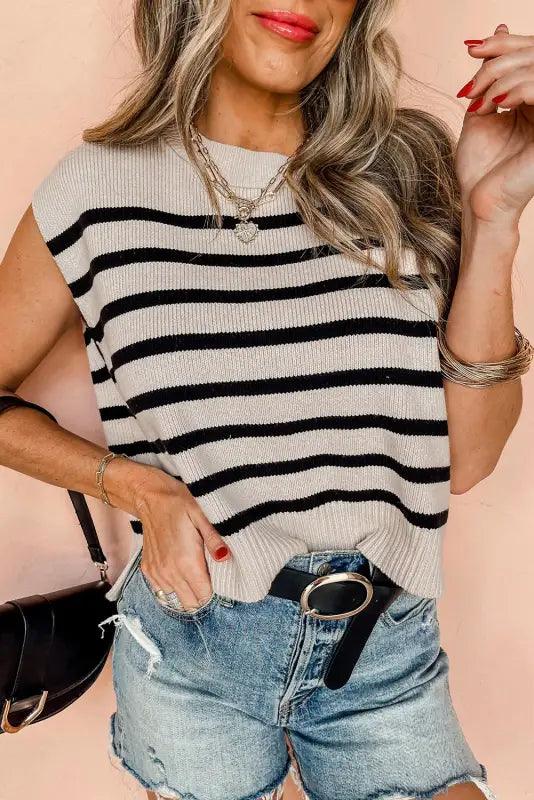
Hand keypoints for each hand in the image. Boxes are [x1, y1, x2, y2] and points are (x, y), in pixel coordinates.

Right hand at [132, 467, 230, 610]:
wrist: (150, 497)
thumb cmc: (179, 504)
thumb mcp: (202, 516)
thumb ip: (214, 540)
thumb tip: (225, 558)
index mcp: (186, 562)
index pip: (204, 596)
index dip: (215, 591)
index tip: (219, 578)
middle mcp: (169, 572)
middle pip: (191, 603)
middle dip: (203, 595)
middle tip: (209, 576)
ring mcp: (157, 573)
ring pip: (177, 600)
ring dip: (188, 592)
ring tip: (195, 572)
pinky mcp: (148, 570)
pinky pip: (164, 591)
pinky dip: (174, 587)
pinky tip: (180, 570)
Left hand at [455, 23, 533, 227]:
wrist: (480, 203)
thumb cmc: (479, 169)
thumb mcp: (480, 114)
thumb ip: (488, 80)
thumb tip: (496, 34)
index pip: (529, 56)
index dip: (503, 45)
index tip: (472, 49)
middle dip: (498, 59)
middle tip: (471, 80)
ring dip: (501, 76)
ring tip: (479, 100)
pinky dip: (515, 88)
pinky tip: (496, 102)